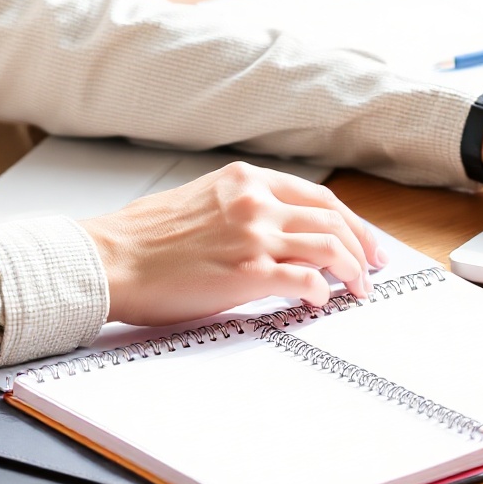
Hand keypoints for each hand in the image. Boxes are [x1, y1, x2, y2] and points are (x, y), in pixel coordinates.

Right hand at [80, 161, 386, 325]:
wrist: (108, 259)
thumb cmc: (142, 237)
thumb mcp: (201, 201)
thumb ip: (240, 207)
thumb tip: (273, 229)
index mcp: (244, 180)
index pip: (318, 196)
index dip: (350, 221)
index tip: (363, 241)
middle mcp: (255, 201)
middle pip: (333, 219)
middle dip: (363, 245)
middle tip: (374, 268)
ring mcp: (253, 235)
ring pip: (330, 247)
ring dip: (353, 271)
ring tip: (358, 291)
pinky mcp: (247, 273)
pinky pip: (305, 281)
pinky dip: (322, 292)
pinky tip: (320, 303)